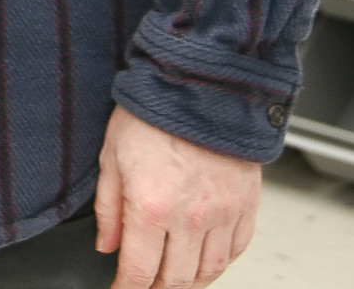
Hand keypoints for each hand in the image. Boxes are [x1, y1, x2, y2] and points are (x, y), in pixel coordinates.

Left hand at [95, 105, 259, 287]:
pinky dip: (220, 264)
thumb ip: (108, 208)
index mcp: (151, 206)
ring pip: (209, 272)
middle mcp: (190, 217)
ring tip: (174, 279)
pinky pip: (236, 251)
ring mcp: (223, 214)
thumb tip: (107, 244)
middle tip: (144, 285)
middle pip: (176, 281)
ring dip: (189, 283)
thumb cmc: (153, 113)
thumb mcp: (112, 155)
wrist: (199, 85)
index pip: (139, 272)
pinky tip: (204, 259)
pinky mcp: (246, 207)